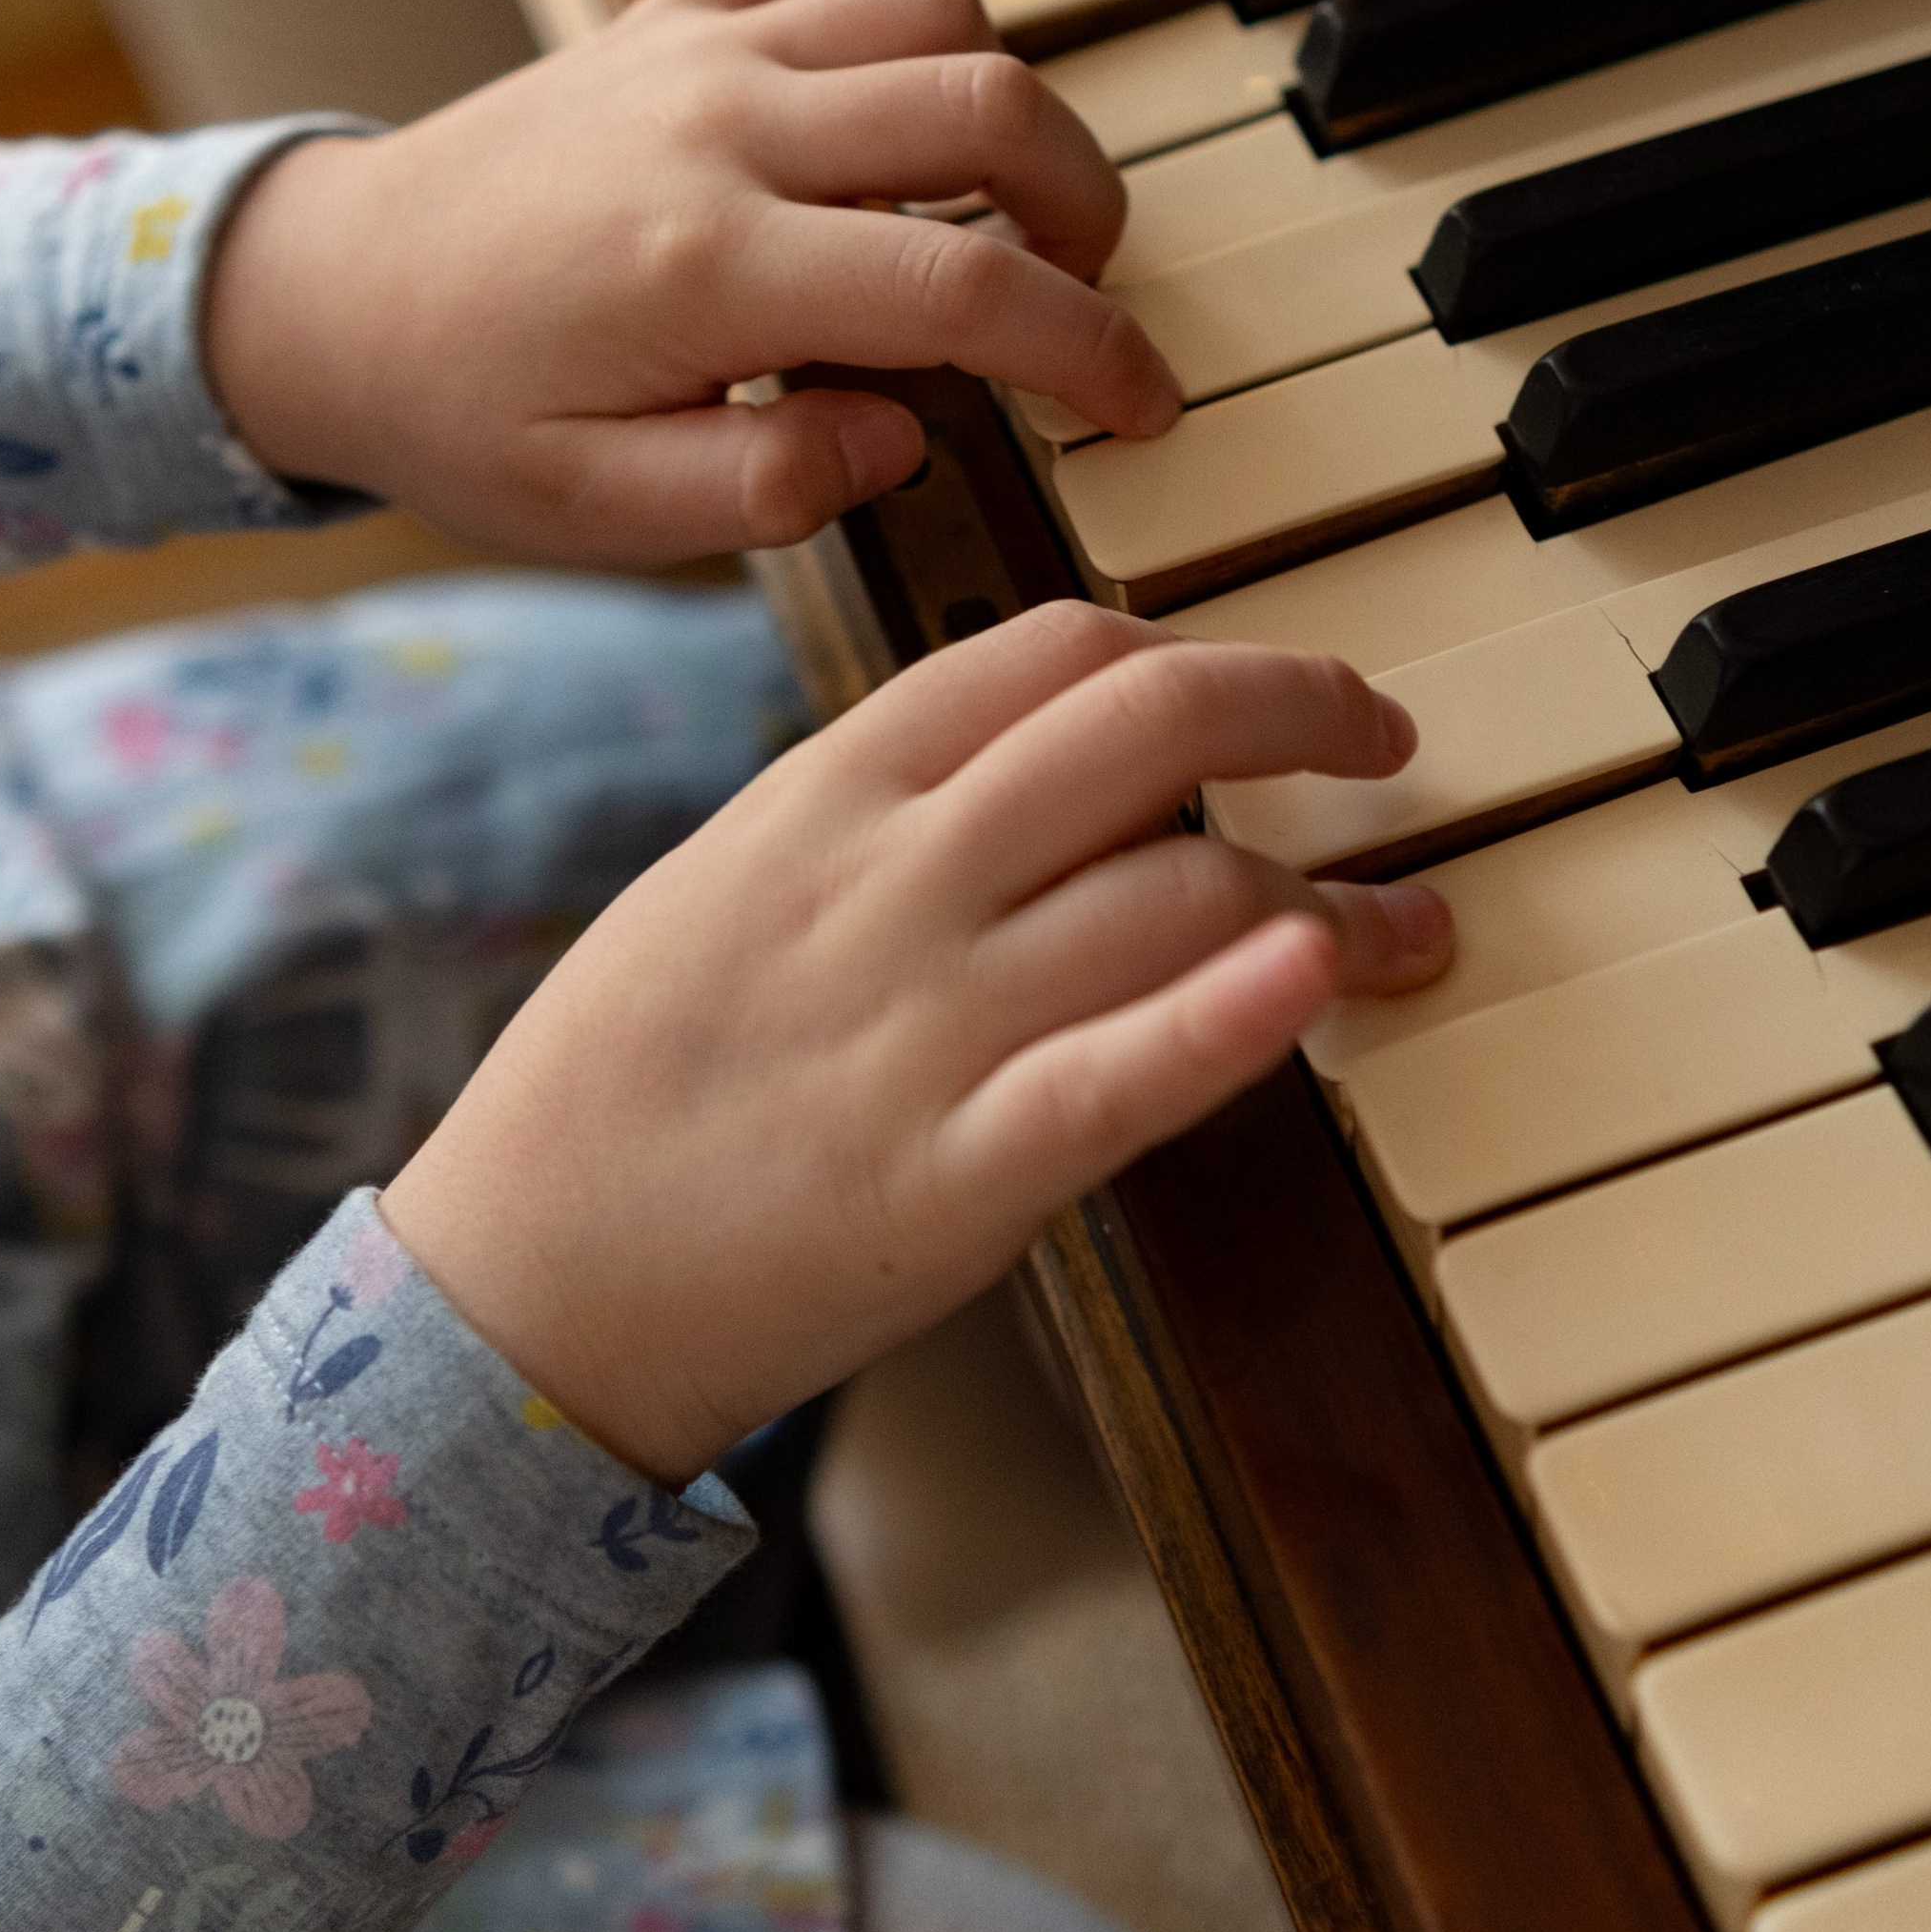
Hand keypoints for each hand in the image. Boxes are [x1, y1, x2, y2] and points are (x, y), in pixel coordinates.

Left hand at [204, 0, 1178, 566]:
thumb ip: (767, 491)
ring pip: (924, 6)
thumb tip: (904, 431)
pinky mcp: (666, 13)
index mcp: (714, 267)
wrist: (322, 298)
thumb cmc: (460, 409)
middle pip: (986, 113)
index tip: (1143, 402)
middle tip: (1085, 291)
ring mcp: (698, 52)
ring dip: (1005, 91)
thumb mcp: (601, 511)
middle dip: (1084, 206)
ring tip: (1012, 187)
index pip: (967, 290)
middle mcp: (721, 127)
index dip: (1092, 351)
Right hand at [381, 605, 1452, 1484]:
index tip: (1266, 686)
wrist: (527, 1284)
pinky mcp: (957, 1181)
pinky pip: (1123, 1074)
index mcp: (823, 795)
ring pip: (1176, 895)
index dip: (1196, 646)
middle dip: (1302, 708)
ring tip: (1403, 928)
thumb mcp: (722, 884)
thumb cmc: (617, 1090)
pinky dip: (1236, 1018)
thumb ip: (865, 812)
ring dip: (1331, 900)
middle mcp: (889, 884)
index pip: (1052, 649)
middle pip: (1147, 727)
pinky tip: (1318, 978)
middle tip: (1381, 746)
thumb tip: (1023, 765)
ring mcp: (926, 1030)